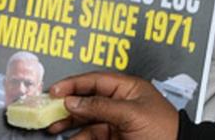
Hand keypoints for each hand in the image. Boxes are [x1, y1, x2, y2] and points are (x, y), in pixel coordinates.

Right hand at [47, 72, 177, 139]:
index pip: (95, 80)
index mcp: (128, 89)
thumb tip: (73, 101)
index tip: (55, 90)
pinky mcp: (114, 138)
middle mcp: (119, 103)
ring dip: (68, 122)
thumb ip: (101, 106)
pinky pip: (90, 135)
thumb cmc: (166, 131)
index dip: (73, 84)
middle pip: (86, 99)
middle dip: (66, 105)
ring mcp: (116, 122)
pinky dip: (78, 137)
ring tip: (52, 127)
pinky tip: (68, 138)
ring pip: (85, 119)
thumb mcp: (132, 114)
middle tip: (48, 110)